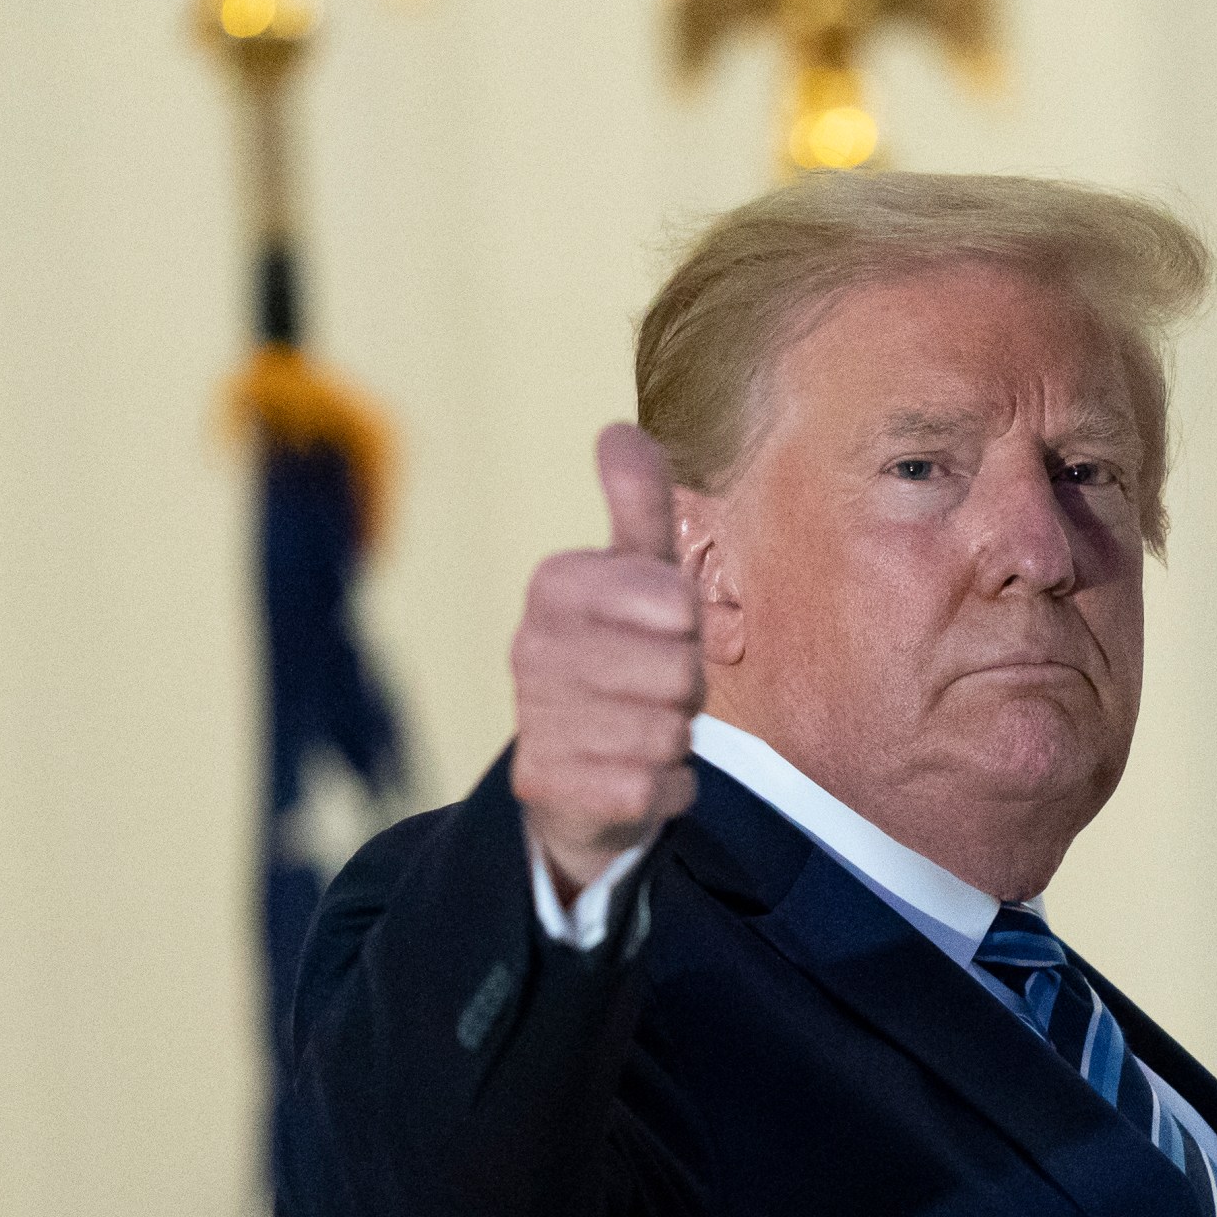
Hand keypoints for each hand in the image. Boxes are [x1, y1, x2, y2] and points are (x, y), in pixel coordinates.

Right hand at [510, 423, 702, 900]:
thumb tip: (617, 428)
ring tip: (642, 726)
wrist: (580, 771)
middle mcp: (530, 648)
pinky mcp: (548, 788)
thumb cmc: (624, 654)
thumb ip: (638, 504)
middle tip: (657, 685)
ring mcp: (535, 720)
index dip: (686, 620)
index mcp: (555, 585)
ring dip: (675, 737)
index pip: (673, 599)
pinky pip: (653, 788)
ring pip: (667, 730)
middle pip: (677, 668)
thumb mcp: (639, 572)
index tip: (665, 626)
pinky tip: (635, 774)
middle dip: (686, 684)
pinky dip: (665, 788)